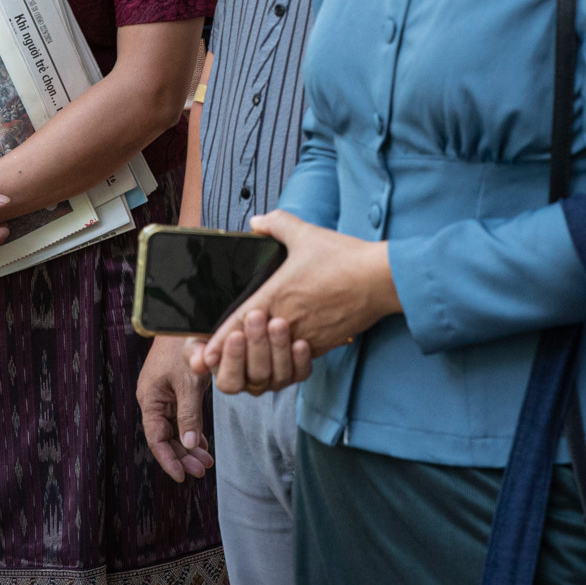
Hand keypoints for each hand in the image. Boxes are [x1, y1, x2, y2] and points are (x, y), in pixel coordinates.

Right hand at [137, 335, 214, 481]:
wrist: (186, 317)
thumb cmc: (183, 346)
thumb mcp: (188, 382)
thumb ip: (189, 415)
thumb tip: (188, 446)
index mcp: (150, 399)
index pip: (157, 439)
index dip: (169, 460)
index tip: (184, 477)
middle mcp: (154, 400)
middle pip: (166, 437)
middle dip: (183, 456)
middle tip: (202, 470)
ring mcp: (164, 394)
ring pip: (175, 429)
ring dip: (189, 445)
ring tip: (206, 461)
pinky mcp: (176, 389)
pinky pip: (182, 416)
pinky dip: (192, 430)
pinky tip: (203, 443)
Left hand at [188, 210, 397, 394]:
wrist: (381, 280)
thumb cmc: (344, 257)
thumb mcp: (306, 232)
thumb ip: (278, 224)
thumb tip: (257, 222)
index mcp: (277, 294)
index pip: (238, 324)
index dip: (219, 342)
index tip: (205, 355)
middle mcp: (288, 319)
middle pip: (253, 351)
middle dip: (237, 357)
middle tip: (222, 359)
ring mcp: (307, 336)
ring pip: (275, 362)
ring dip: (263, 360)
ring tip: (253, 355)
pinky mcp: (324, 344)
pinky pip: (299, 359)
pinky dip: (287, 359)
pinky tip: (283, 352)